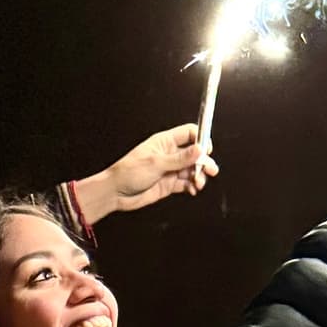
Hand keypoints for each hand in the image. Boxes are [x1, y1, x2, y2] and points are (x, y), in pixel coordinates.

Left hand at [78, 124, 218, 220]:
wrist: (116, 193)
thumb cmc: (130, 172)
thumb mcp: (157, 163)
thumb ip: (180, 158)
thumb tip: (200, 149)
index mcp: (165, 142)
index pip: (189, 133)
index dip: (201, 139)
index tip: (207, 150)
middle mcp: (170, 154)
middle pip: (195, 153)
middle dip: (204, 161)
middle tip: (210, 170)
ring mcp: (170, 169)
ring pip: (192, 170)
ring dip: (199, 176)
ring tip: (199, 183)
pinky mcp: (169, 184)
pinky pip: (186, 184)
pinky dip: (192, 186)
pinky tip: (193, 190)